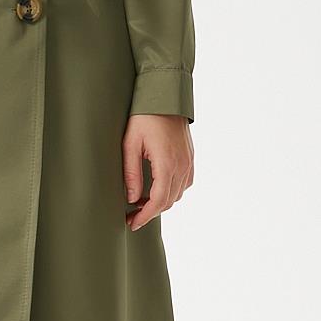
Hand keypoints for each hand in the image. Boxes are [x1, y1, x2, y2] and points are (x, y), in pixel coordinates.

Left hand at [122, 114, 193, 229]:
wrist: (166, 97)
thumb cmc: (145, 117)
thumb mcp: (130, 144)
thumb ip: (131, 173)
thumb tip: (131, 198)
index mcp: (167, 164)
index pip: (158, 201)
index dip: (145, 216)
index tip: (132, 223)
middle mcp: (182, 166)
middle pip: (168, 201)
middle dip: (150, 212)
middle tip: (132, 216)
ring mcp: (189, 162)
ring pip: (177, 194)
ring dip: (160, 202)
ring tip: (141, 202)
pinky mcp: (190, 158)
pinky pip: (184, 183)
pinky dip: (171, 191)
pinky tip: (157, 188)